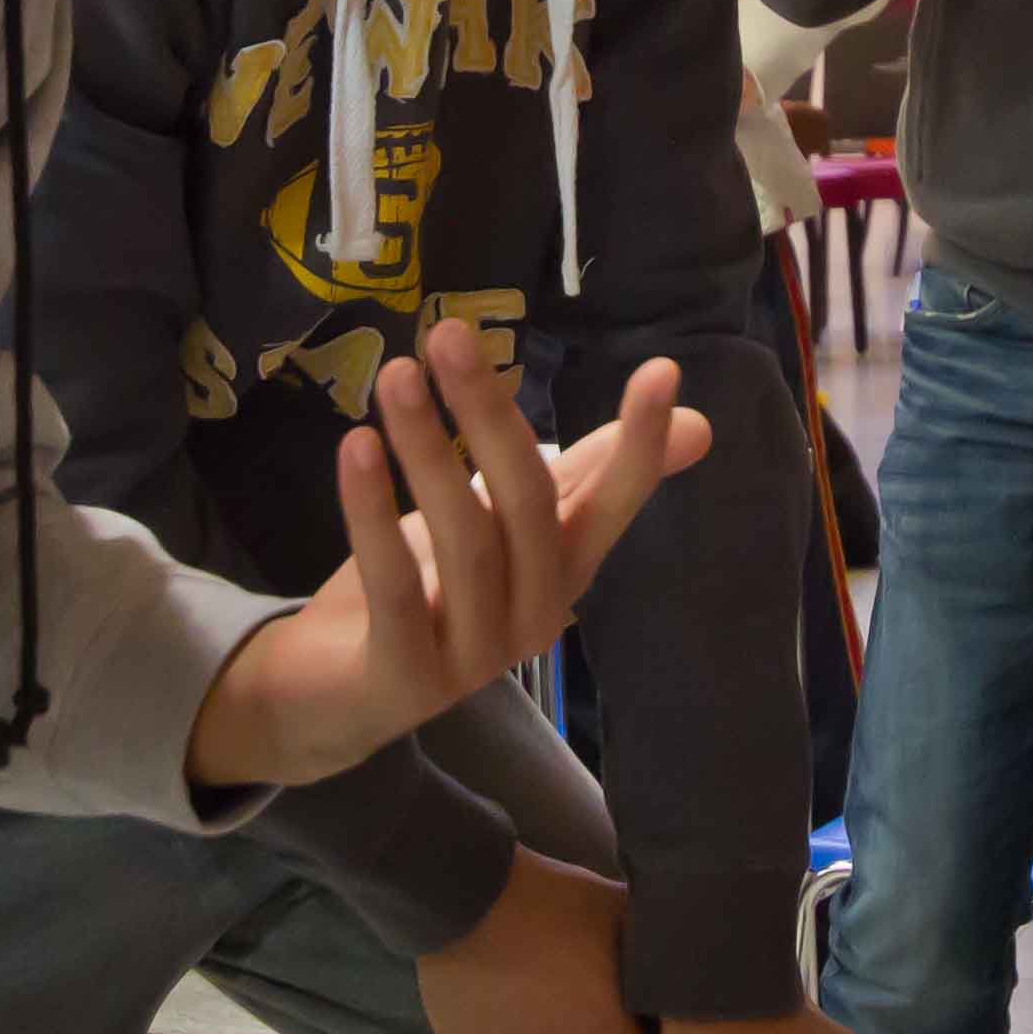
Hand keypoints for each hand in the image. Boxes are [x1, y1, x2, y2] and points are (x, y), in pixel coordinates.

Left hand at [188, 323, 709, 788]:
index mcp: (562, 574)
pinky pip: (396, 585)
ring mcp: (473, 657)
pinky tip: (357, 447)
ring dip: (427, 449)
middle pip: (528, 508)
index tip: (663, 371)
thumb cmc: (427, 594)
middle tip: (448, 333)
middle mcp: (534, 618)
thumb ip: (585, 474)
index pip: (612, 504)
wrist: (332, 700)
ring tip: (397, 375)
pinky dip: (372, 513)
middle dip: (490, 414)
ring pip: (465, 540)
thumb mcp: (504, 523)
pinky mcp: (403, 679)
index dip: (639, 445)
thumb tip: (700, 424)